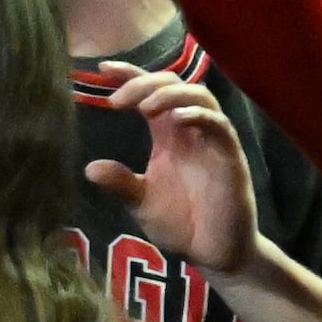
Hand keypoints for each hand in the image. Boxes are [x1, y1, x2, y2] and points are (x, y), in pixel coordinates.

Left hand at [90, 61, 259, 276]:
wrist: (214, 253)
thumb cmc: (181, 223)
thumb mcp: (141, 202)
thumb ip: (120, 183)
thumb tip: (90, 168)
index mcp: (169, 137)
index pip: (151, 94)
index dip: (131, 76)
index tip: (103, 69)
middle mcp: (191, 133)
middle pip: (175, 85)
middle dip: (146, 82)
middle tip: (116, 99)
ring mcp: (213, 144)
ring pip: (201, 97)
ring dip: (171, 94)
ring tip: (144, 107)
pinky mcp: (231, 159)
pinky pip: (221, 127)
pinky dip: (200, 116)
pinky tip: (176, 119)